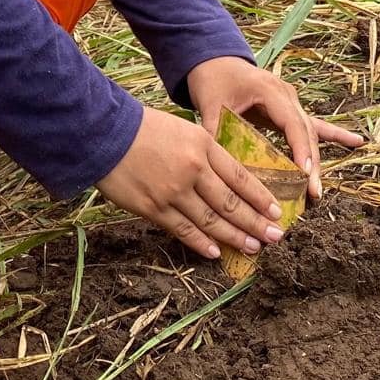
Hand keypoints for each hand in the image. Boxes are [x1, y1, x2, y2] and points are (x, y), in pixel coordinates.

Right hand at [96, 106, 288, 261]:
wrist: (103, 132)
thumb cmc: (142, 127)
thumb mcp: (182, 130)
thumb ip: (205, 153)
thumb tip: (228, 180)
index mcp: (202, 145)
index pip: (240, 176)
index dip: (260, 197)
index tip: (276, 212)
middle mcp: (193, 169)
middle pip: (231, 202)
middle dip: (256, 222)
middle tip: (276, 237)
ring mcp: (173, 191)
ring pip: (212, 220)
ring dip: (235, 236)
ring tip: (253, 247)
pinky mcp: (153, 207)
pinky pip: (184, 230)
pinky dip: (202, 242)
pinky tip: (216, 251)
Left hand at [185, 56, 365, 199]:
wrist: (214, 58)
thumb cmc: (212, 78)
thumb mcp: (209, 102)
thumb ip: (213, 128)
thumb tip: (214, 160)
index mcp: (269, 90)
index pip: (292, 123)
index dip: (300, 149)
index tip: (305, 173)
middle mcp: (285, 95)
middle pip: (305, 132)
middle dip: (311, 163)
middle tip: (313, 192)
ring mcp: (289, 101)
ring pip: (309, 133)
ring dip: (315, 160)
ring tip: (319, 189)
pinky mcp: (287, 108)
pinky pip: (313, 124)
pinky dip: (333, 134)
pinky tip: (357, 142)